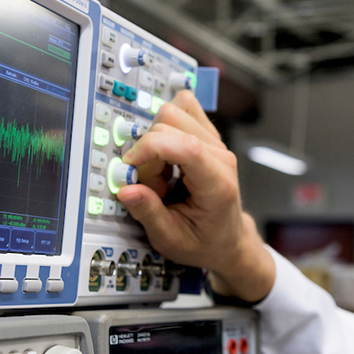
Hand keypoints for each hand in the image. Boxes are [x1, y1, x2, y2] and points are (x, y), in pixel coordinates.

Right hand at [116, 90, 274, 301]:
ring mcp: (217, 144)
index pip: (185, 145)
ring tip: (162, 173)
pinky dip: (164, 131)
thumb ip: (148, 213)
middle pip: (171, 122)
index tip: (130, 168)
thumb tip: (126, 189)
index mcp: (217, 184)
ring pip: (173, 113)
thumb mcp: (171, 239)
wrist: (228, 239)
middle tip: (153, 186)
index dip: (150, 148)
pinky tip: (167, 160)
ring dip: (156, 141)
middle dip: (149, 152)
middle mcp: (221, 157)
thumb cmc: (204, 241)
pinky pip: (181, 112)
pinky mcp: (209, 137)